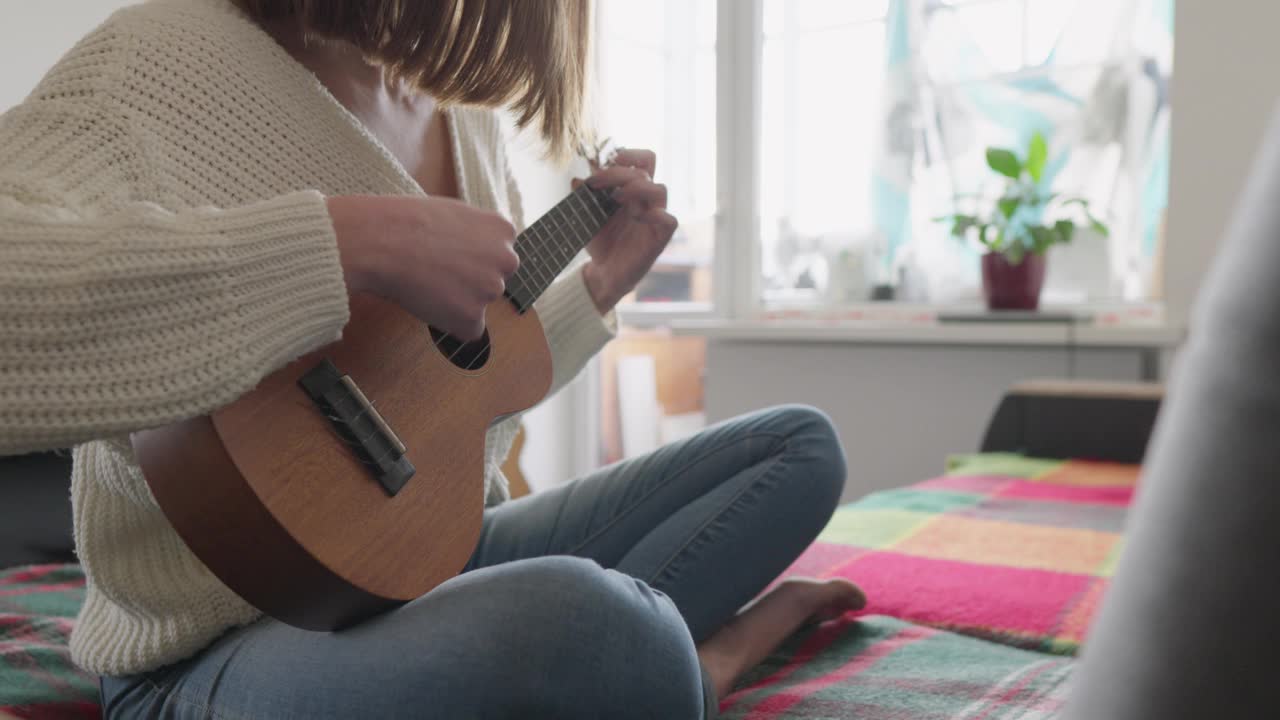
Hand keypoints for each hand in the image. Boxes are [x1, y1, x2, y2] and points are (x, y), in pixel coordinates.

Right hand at [327, 195, 518, 340]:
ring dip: (458, 302)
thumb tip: (476, 254)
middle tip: (438, 272)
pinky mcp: (473, 317)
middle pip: (492, 281)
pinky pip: (468, 330)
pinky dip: (450, 323)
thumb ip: (477, 235)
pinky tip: (429, 301)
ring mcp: (492, 290)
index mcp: (503, 231)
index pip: (497, 256)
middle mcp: (506, 260)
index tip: (450, 254)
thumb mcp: (456, 214)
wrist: (384, 241)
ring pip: (478, 305)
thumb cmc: (409, 222)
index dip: (470, 259)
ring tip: (428, 282)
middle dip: (471, 282)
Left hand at [579, 149, 678, 312]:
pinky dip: (653, 214)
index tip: (598, 168)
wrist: (604, 272)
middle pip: (648, 168)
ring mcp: (656, 216)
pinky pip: (669, 220)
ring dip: (635, 188)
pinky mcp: (660, 237)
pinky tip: (634, 217)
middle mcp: (647, 199)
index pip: (641, 159)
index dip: (625, 155)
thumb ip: (583, 198)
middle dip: (620, 170)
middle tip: (596, 183)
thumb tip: (576, 179)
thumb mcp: (587, 217)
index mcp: (633, 189)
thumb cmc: (600, 242)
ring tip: (614, 199)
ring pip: (660, 189)